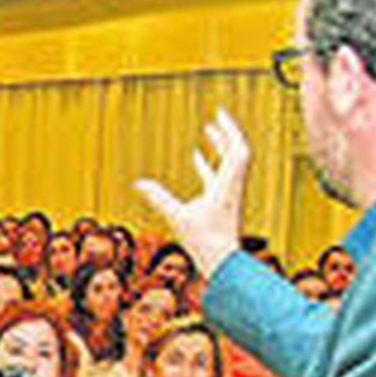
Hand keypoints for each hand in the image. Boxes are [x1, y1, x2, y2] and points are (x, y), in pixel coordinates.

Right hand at [135, 107, 249, 281]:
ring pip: (229, 164)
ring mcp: (228, 194)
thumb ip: (158, 198)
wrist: (222, 263)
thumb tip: (138, 183)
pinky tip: (196, 158)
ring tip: (209, 130)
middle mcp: (232, 186)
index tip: (220, 113)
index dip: (230, 130)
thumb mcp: (178, 217)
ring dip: (220, 146)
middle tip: (217, 117)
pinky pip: (218, 177)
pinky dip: (208, 164)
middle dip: (227, 133)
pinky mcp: (222, 203)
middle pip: (237, 152)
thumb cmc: (205, 242)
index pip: (236, 150)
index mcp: (227, 184)